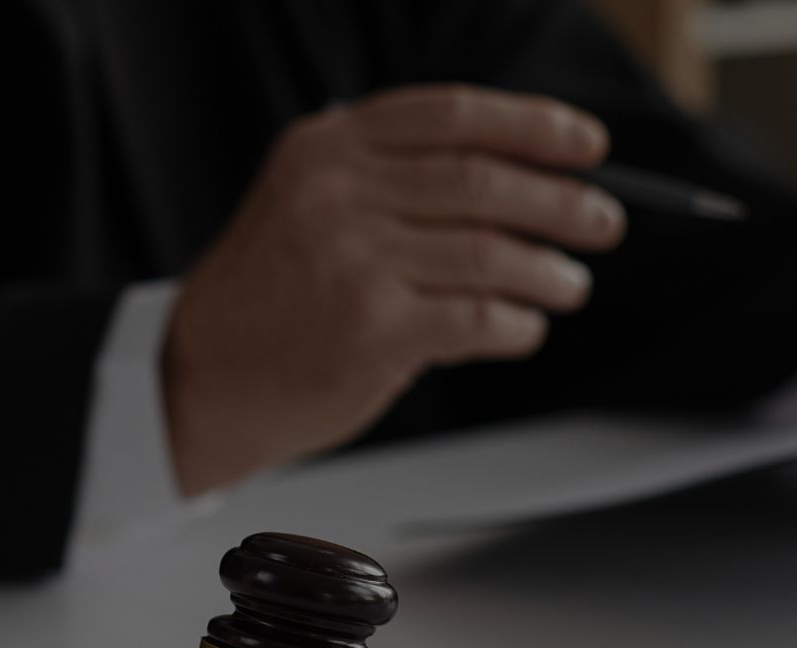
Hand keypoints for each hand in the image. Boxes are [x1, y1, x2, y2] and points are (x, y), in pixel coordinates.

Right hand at [163, 84, 627, 496]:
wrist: (196, 383)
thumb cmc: (262, 305)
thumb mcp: (304, 208)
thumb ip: (386, 183)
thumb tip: (513, 185)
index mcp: (325, 149)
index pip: (451, 115)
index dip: (531, 125)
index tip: (584, 143)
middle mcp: (338, 194)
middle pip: (482, 180)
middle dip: (559, 201)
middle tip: (600, 221)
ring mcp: (355, 259)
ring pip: (492, 251)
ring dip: (547, 271)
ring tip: (569, 283)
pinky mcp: (373, 327)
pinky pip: (479, 317)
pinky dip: (517, 324)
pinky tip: (524, 328)